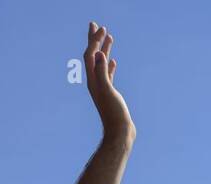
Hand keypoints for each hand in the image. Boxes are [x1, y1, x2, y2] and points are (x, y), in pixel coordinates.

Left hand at [84, 22, 133, 138]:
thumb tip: (98, 53)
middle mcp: (95, 82)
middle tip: (96, 25)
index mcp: (93, 80)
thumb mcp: (108, 91)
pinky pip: (107, 75)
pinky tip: (113, 61)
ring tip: (108, 37)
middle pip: (92, 56)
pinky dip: (109, 65)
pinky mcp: (110, 93)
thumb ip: (102, 72)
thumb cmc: (114, 114)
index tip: (102, 28)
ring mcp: (103, 88)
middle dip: (94, 40)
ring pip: (101, 64)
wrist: (119, 132)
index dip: (95, 40)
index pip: (90, 55)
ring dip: (103, 49)